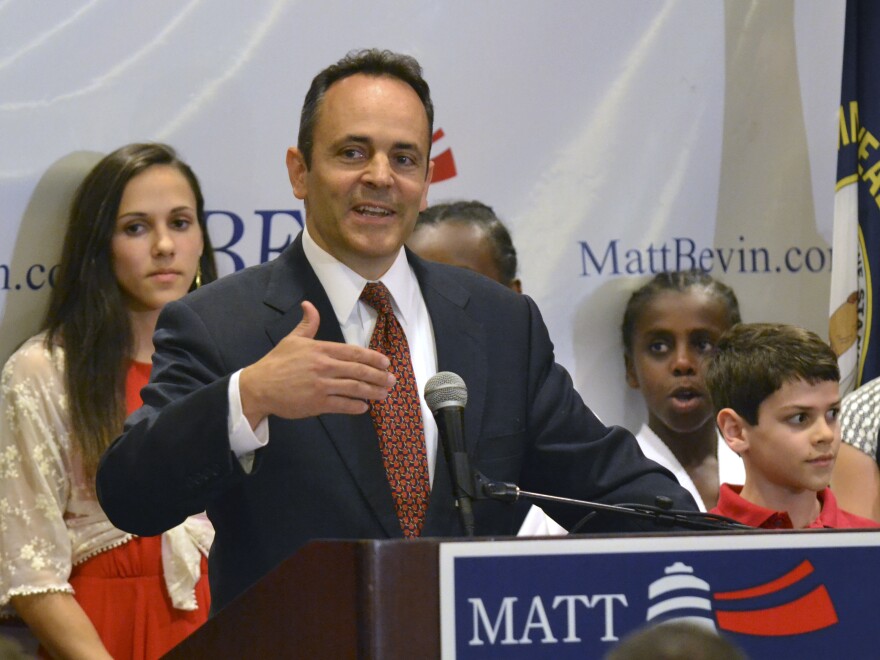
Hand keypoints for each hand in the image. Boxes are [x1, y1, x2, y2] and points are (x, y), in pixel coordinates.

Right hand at [239, 301, 393, 426]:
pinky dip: (356, 407)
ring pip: (354, 388)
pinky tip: (364, 407)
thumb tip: (309, 304)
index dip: (373, 358)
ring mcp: (321, 386)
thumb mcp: (292, 339)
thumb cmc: (276, 363)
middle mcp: (324, 366)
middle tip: (392, 380)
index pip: (353, 352)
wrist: (258, 387)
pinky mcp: (317, 403)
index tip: (386, 362)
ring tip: (384, 394)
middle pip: (359, 370)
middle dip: (379, 376)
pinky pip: (342, 405)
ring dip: (372, 391)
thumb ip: (308, 324)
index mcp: (320, 349)